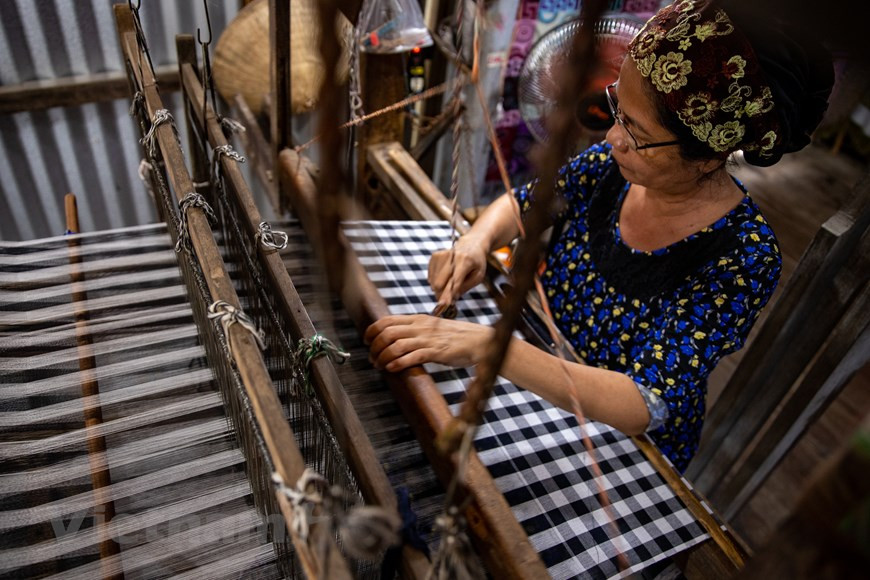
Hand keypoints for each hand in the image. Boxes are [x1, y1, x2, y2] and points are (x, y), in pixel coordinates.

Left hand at [364, 314, 492, 371]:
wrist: (478, 341)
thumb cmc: (455, 337)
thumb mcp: (432, 327)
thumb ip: (416, 329)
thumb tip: (397, 336)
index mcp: (418, 319)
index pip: (387, 320)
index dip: (372, 331)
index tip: (366, 341)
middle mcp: (420, 327)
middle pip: (387, 333)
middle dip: (374, 346)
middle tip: (372, 358)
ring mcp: (427, 339)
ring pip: (395, 345)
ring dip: (383, 357)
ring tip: (380, 365)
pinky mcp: (436, 352)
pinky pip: (411, 357)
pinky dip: (398, 363)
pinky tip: (391, 368)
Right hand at [427, 237, 487, 304]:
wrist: (470, 245)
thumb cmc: (476, 263)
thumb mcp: (478, 276)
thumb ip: (465, 287)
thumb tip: (452, 297)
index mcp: (465, 261)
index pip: (454, 280)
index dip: (449, 294)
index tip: (444, 304)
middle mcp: (451, 256)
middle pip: (440, 283)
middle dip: (442, 294)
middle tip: (448, 299)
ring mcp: (441, 255)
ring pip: (433, 282)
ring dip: (441, 288)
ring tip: (451, 282)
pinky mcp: (434, 256)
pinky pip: (430, 277)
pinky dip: (437, 281)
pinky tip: (446, 276)